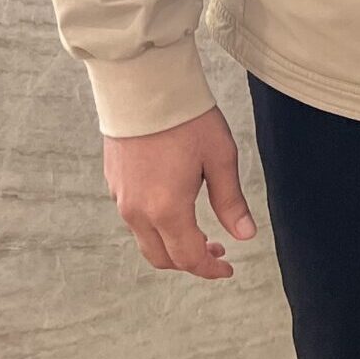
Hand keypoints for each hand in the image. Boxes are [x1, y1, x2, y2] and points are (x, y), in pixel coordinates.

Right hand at [102, 104, 256, 280]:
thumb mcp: (220, 158)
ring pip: (145, 240)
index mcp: (166, 209)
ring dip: (171, 245)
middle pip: (161, 257)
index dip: (209, 269)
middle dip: (190, 262)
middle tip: (217, 251)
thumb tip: (245, 235)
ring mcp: (121, 199)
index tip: (228, 269)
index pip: (188, 257)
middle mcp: (137, 212)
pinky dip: (155, 227)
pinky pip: (134, 220)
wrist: (144, 89)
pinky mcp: (113, 184)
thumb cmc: (187, 120)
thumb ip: (230, 201)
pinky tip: (175, 208)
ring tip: (199, 232)